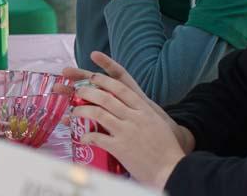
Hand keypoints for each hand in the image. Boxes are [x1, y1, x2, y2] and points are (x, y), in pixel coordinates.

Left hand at [67, 51, 191, 186]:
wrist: (173, 170)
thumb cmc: (166, 148)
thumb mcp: (156, 122)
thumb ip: (141, 113)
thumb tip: (124, 106)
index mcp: (144, 109)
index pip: (120, 88)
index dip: (104, 80)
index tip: (92, 76)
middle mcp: (134, 117)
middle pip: (105, 98)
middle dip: (87, 92)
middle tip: (77, 91)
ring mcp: (127, 131)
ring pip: (98, 113)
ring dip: (81, 111)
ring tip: (73, 112)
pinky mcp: (120, 147)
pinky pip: (98, 137)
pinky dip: (87, 136)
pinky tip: (83, 138)